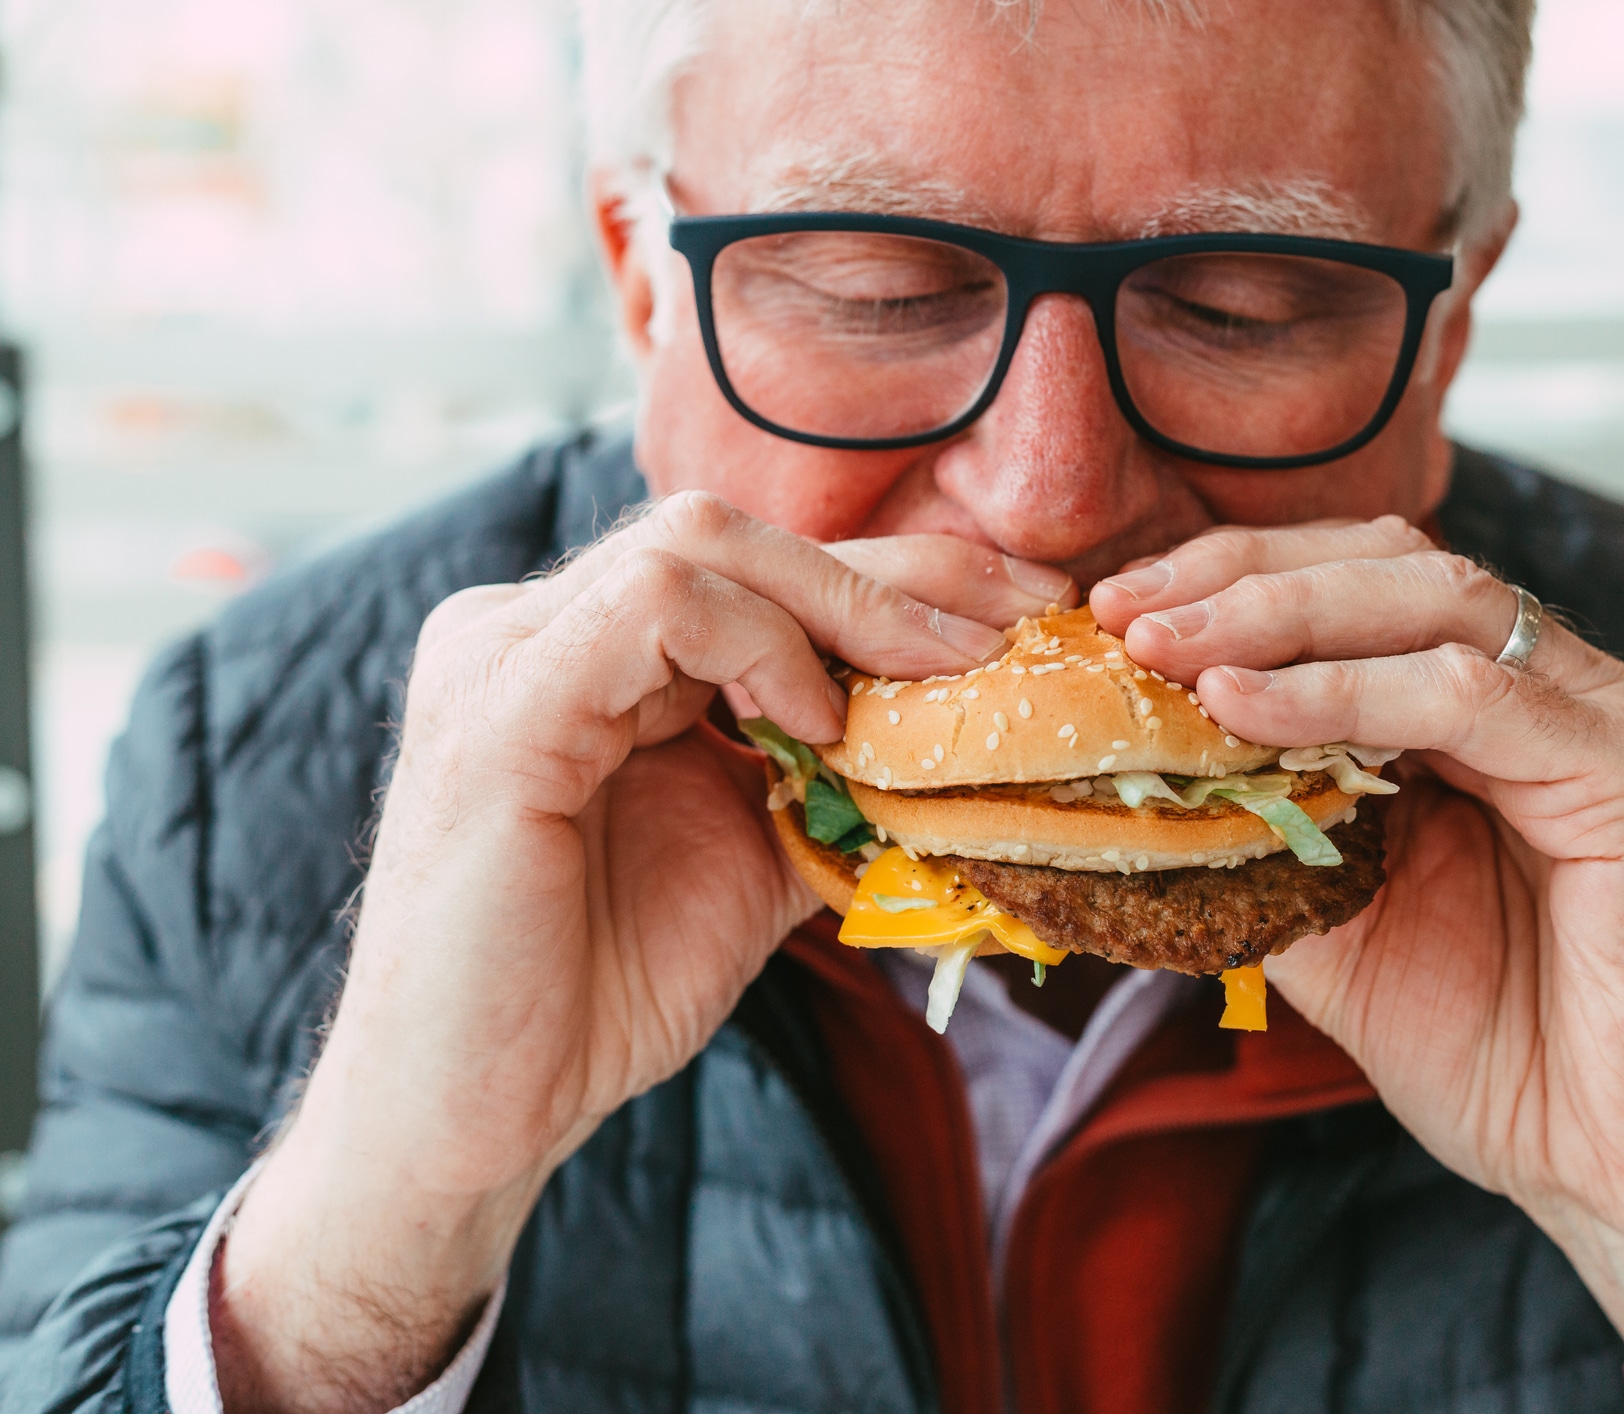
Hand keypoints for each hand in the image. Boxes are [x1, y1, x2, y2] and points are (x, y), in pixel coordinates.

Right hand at [213, 495, 1069, 1413]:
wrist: (479, 1112)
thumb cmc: (597, 991)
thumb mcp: (755, 861)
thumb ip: (832, 782)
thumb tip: (966, 742)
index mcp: (588, 655)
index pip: (757, 567)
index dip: (902, 574)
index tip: (1028, 609)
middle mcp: (535, 629)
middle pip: (738, 536)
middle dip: (899, 574)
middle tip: (1020, 623)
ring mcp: (505, 656)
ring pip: (699, 545)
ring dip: (843, 604)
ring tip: (928, 677)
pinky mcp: (499, 710)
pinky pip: (651, 609)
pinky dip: (757, 646)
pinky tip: (817, 722)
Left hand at [1091, 518, 1623, 1413]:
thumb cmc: (1501, 1057)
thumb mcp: (1337, 927)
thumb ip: (1266, 830)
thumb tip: (1133, 774)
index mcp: (1495, 711)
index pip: (1362, 585)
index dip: (1236, 579)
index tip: (1115, 608)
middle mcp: (1559, 689)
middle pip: (1394, 564)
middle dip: (1244, 575)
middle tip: (1125, 611)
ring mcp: (1608, 718)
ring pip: (1433, 601)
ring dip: (1279, 615)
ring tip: (1166, 648)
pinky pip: (1471, 697)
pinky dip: (1345, 690)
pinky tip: (1245, 706)